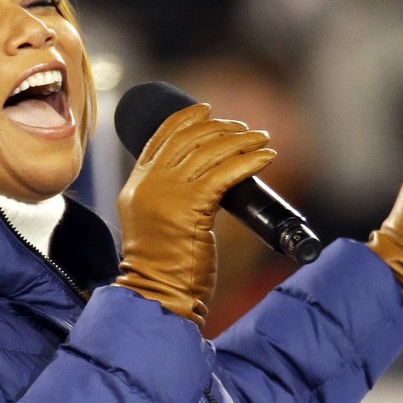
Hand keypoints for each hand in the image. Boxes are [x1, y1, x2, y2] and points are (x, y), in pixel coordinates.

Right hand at [115, 103, 275, 327]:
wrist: (157, 292)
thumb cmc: (164, 267)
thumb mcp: (154, 222)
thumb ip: (166, 197)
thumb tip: (202, 177)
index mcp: (137, 184)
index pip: (160, 137)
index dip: (185, 119)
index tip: (207, 110)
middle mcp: (149, 184)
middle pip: (187, 139)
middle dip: (220, 128)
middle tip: (245, 128)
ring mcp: (167, 194)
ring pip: (209, 152)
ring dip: (241, 141)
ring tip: (262, 139)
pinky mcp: (190, 206)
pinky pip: (225, 173)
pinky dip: (249, 161)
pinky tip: (265, 157)